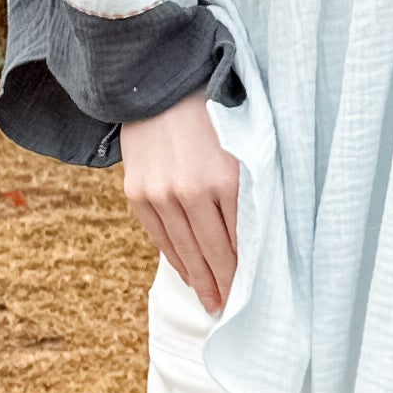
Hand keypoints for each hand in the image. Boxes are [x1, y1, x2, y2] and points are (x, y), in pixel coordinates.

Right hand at [120, 90, 240, 312]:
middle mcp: (192, 191)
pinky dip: (175, 258)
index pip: (240, 241)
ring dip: (199, 280)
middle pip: (212, 253)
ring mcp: (161, 194)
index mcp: (227, 179)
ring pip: (185, 250)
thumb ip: (249, 188)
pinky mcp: (137, 192)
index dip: (245, 272)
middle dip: (223, 285)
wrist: (158, 84)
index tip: (251, 295)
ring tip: (210, 300)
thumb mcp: (243, 146)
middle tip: (229, 309)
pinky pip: (159, 237)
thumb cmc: (213, 112)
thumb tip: (255, 239)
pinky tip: (187, 273)